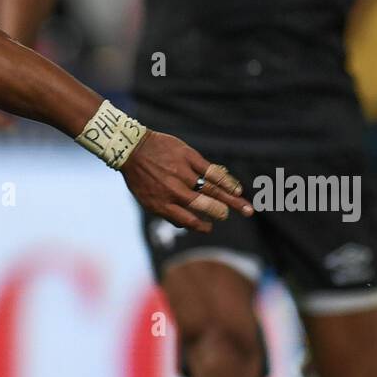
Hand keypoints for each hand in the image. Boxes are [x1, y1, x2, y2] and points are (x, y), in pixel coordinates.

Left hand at [119, 131, 249, 232]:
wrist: (131, 148)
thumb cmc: (139, 177)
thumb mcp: (146, 200)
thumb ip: (167, 212)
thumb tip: (189, 224)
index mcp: (162, 204)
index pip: (187, 220)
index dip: (201, 226)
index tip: (209, 228)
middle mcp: (173, 190)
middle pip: (204, 205)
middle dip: (220, 212)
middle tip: (228, 215)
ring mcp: (182, 173)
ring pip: (212, 189)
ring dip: (231, 199)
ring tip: (244, 207)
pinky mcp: (188, 157)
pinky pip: (212, 171)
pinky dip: (226, 180)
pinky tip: (236, 188)